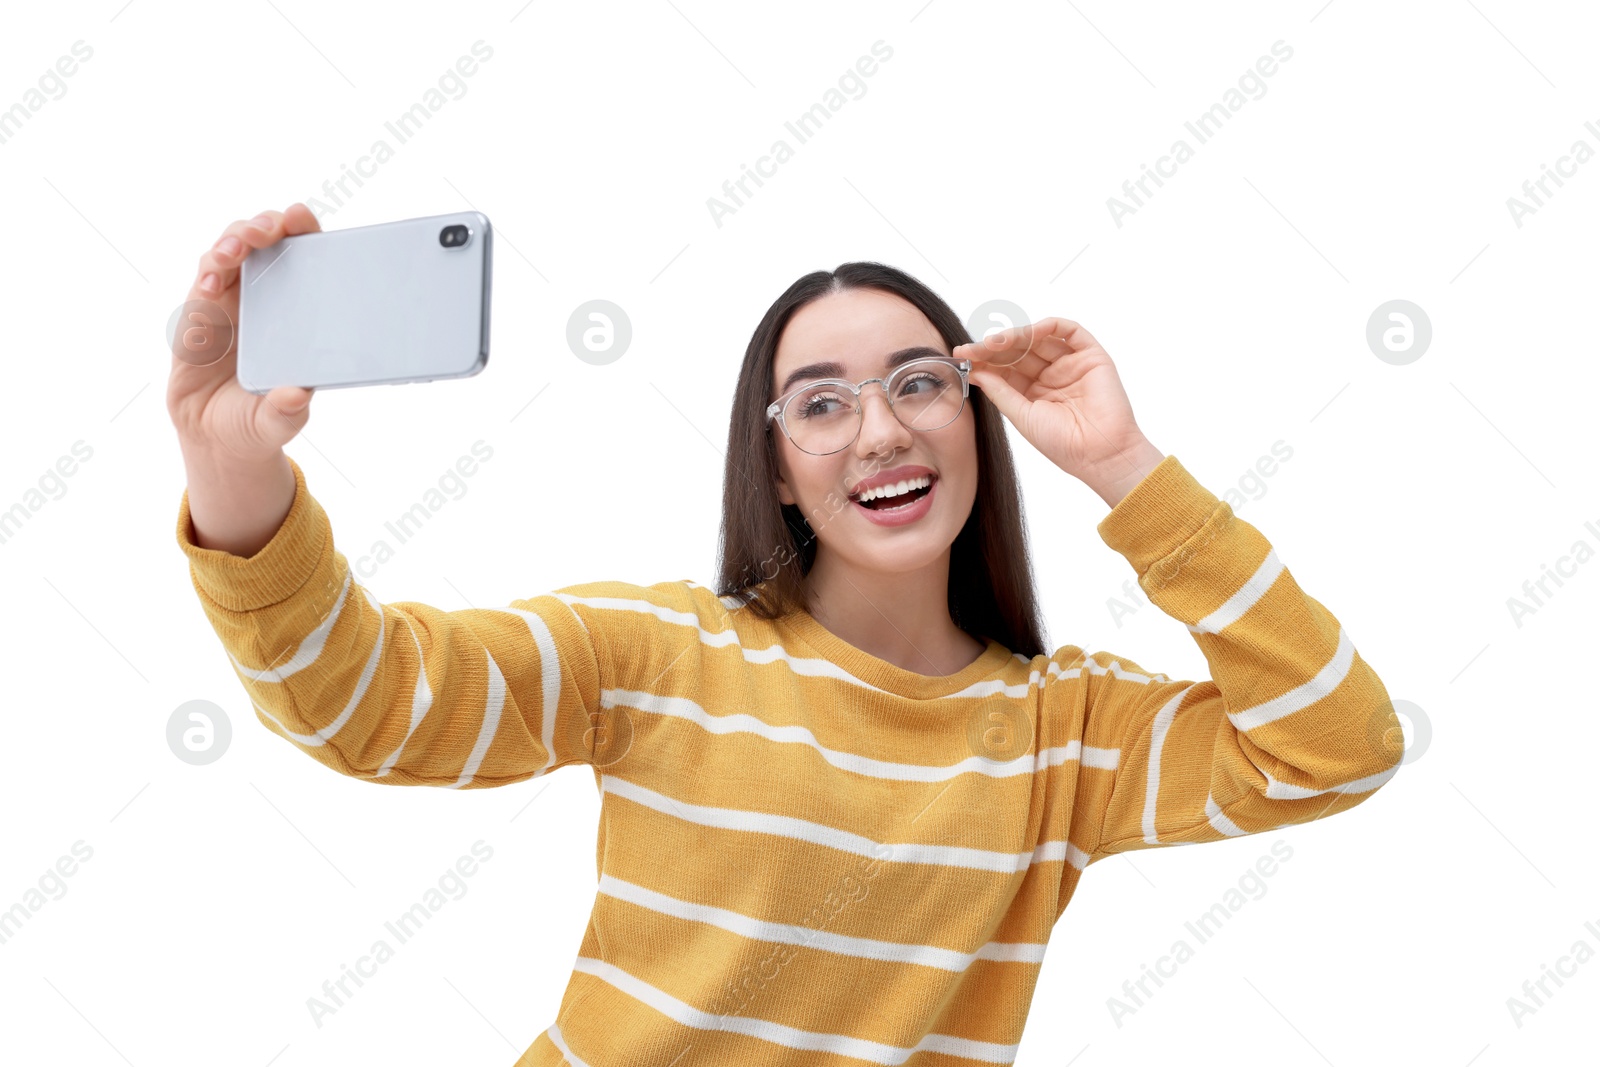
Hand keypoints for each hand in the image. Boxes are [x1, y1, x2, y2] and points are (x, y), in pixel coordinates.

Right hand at [166, 203, 321, 463]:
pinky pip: (204, 278)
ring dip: (232, 243)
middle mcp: (267, 298)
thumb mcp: (277, 421)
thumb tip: (297, 396)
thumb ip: (287, 410)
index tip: (300, 218)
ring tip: (233, 253)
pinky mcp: (201, 311)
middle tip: (266, 231)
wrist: (217, 436)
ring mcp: (232, 300)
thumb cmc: (260, 419)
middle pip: (265, 241)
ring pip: (230, 251)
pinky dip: (208, 273)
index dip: (303, 231)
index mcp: (298, 311)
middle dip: (265, 225)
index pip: (304, 257)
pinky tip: (210, 285)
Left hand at [953, 318, 1163, 505]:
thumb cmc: (1063, 444)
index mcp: (1033, 393)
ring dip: (1015, 337)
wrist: (1099, 454)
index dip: (984, 361)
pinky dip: (1047, 327)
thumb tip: (976, 372)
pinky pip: (1069, 331)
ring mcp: (1070, 364)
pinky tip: (1027, 332)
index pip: (1005, 369)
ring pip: (1039, 339)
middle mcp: (1051, 375)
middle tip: (971, 349)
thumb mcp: (1022, 417)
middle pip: (1018, 351)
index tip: (961, 357)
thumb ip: (1000, 392)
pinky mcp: (1091, 356)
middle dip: (993, 348)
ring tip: (992, 342)